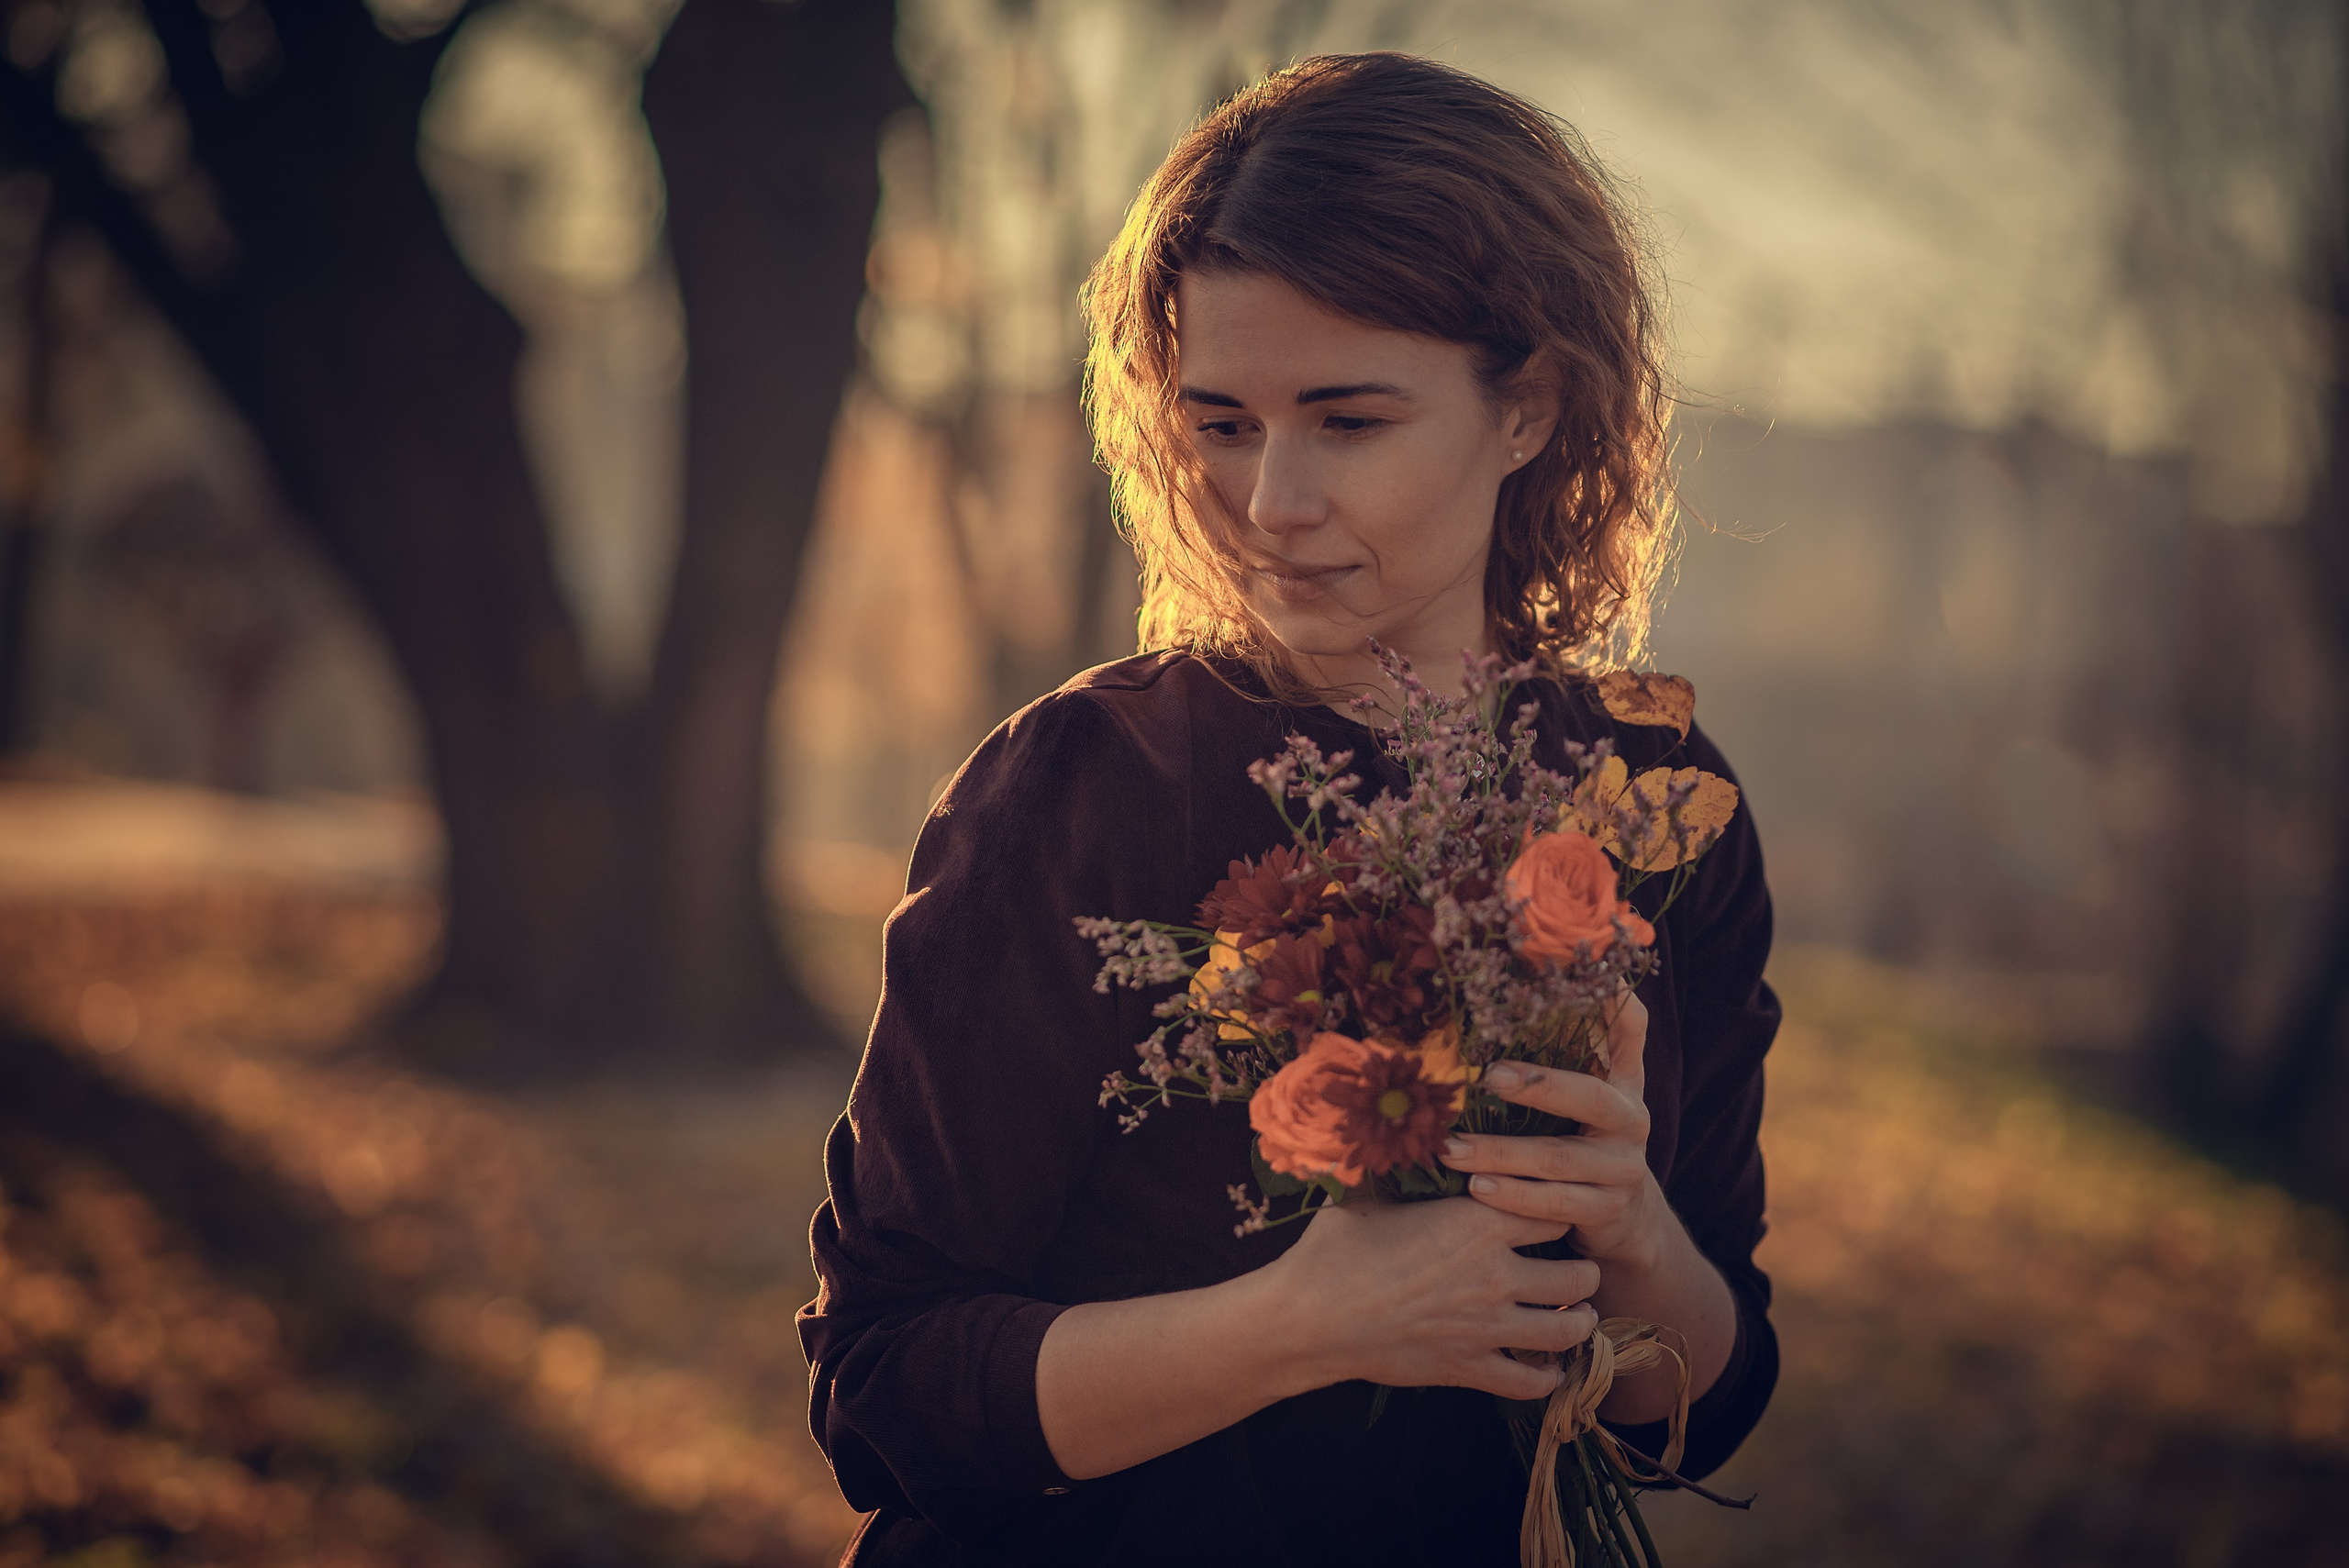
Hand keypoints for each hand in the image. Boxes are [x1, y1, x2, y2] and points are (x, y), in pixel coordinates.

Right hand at [1267, 1194, 1598, 1401]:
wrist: (1308, 1317)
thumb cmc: (1334, 1250)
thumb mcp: (1376, 1198)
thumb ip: (1415, 1183)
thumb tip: (1414, 1151)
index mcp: (1477, 1222)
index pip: (1554, 1207)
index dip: (1557, 1207)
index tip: (1553, 1210)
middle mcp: (1495, 1274)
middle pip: (1578, 1273)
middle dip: (1582, 1269)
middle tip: (1575, 1267)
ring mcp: (1487, 1327)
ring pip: (1569, 1328)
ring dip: (1579, 1320)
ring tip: (1578, 1314)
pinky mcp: (1469, 1369)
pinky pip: (1531, 1380)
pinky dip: (1547, 1375)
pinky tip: (1547, 1367)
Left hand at [1437, 994, 1669, 1267]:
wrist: (1626, 1217)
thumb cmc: (1586, 1138)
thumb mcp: (1589, 1091)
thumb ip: (1573, 1046)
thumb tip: (1526, 981)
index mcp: (1624, 1081)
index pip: (1629, 1030)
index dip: (1613, 1002)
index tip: (1590, 977)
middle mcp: (1631, 1119)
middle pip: (1588, 1098)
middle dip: (1538, 1085)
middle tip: (1488, 1076)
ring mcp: (1623, 1169)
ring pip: (1558, 1159)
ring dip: (1500, 1154)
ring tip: (1450, 1148)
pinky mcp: (1607, 1210)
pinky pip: (1556, 1204)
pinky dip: (1513, 1198)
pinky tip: (1476, 1190)